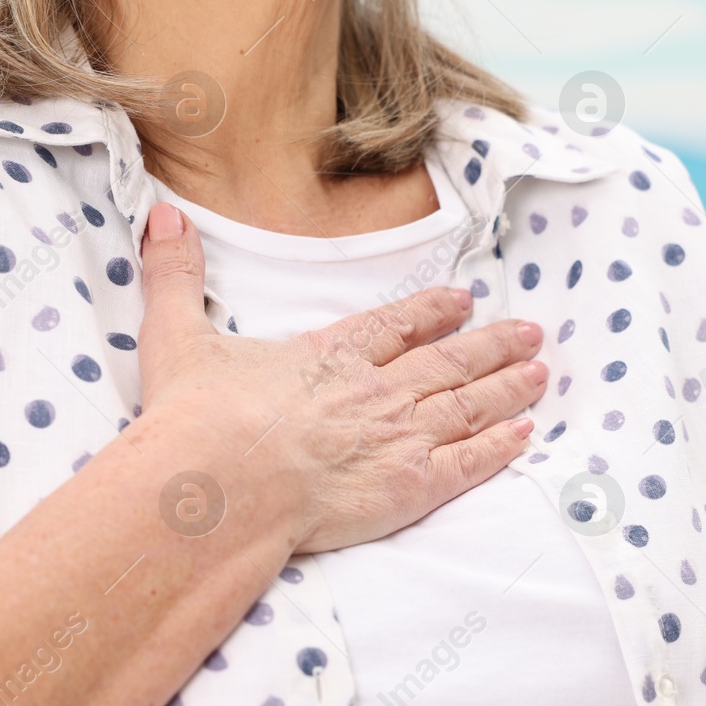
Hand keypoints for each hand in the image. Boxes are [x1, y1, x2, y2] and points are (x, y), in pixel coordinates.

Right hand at [136, 202, 545, 552]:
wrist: (220, 483)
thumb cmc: (197, 418)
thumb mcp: (177, 337)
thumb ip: (175, 277)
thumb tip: (164, 217)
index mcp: (328, 355)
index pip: (393, 327)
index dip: (431, 313)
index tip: (462, 301)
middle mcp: (374, 390)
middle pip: (446, 363)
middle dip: (491, 346)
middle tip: (530, 332)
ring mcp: (397, 437)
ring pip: (466, 406)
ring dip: (506, 387)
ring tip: (540, 371)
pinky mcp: (409, 488)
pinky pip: (466, 464)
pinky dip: (498, 448)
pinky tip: (523, 435)